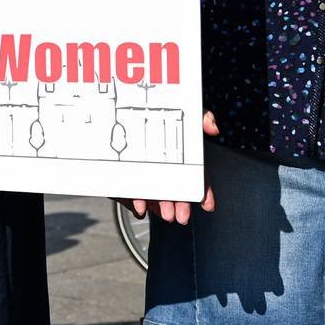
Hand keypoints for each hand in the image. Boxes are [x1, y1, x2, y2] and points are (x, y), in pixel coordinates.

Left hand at [123, 110, 219, 225]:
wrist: (110, 118)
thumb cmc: (149, 112)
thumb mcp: (179, 109)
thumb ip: (199, 116)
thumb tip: (214, 127)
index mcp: (179, 159)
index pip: (195, 178)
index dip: (203, 192)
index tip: (207, 204)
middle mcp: (164, 170)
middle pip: (177, 191)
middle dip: (181, 205)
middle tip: (182, 216)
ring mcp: (146, 176)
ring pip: (157, 196)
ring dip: (163, 208)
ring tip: (167, 214)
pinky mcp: (127, 180)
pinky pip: (133, 195)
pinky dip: (138, 203)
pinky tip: (141, 208)